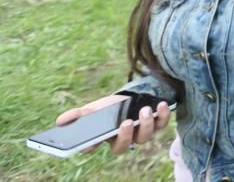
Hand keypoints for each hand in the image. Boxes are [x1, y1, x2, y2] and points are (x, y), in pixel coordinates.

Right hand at [56, 95, 172, 154]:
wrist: (130, 96)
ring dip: (146, 123)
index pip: (100, 147)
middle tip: (125, 122)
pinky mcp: (157, 122)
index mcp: (109, 139)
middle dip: (126, 135)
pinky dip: (163, 115)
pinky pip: (162, 123)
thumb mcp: (93, 110)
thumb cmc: (109, 108)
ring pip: (145, 136)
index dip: (98, 146)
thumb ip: (79, 115)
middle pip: (126, 145)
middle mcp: (127, 138)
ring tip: (144, 109)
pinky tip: (161, 105)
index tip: (95, 139)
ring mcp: (142, 131)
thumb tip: (60, 121)